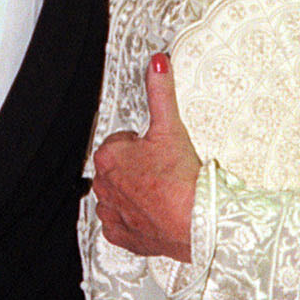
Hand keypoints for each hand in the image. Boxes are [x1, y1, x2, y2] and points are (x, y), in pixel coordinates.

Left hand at [92, 53, 200, 261]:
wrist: (196, 222)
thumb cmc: (181, 180)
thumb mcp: (170, 126)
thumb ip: (160, 92)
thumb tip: (157, 64)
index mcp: (109, 157)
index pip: (120, 142)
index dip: (142, 145)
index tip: (157, 151)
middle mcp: (103, 186)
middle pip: (118, 169)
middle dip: (137, 168)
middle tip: (162, 170)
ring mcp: (112, 212)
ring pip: (118, 195)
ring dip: (134, 193)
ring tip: (159, 192)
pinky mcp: (121, 235)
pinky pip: (121, 223)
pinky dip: (134, 219)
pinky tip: (152, 213)